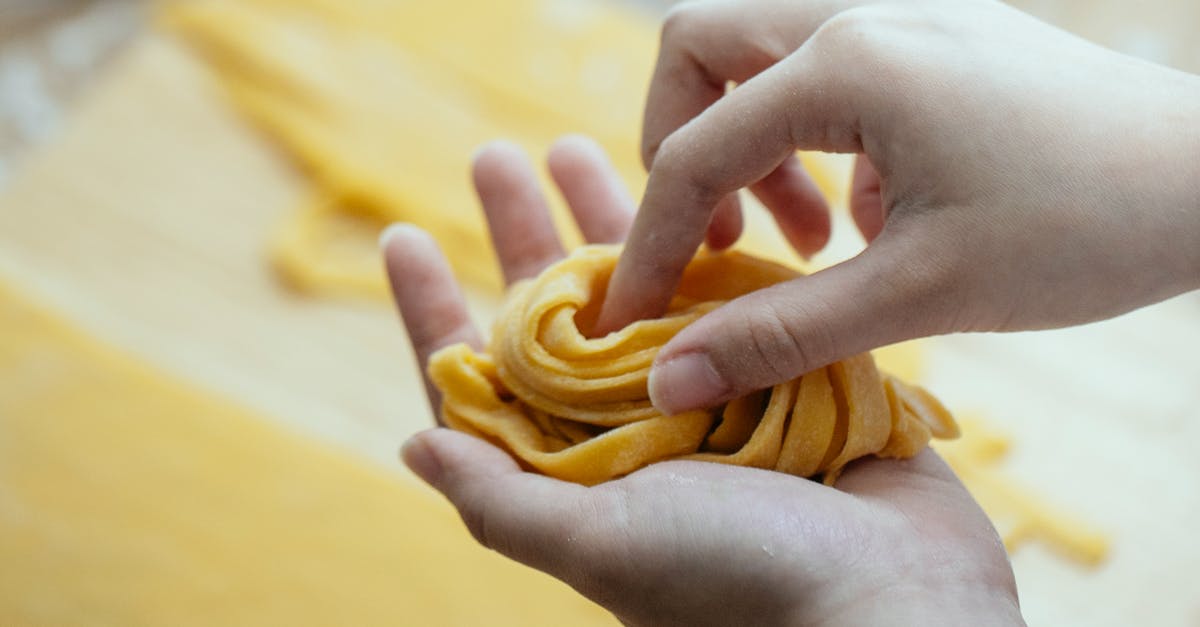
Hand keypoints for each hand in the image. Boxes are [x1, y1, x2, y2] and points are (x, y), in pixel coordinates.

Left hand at [380, 136, 1022, 626]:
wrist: (894, 600)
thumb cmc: (739, 584)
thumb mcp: (599, 545)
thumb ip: (502, 499)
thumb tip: (413, 441)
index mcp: (571, 469)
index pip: (481, 377)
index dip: (434, 308)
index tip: (403, 236)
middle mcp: (626, 429)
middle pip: (554, 315)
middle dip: (522, 233)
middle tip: (495, 156)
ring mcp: (701, 394)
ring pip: (638, 287)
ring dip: (607, 218)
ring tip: (573, 144)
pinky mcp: (772, 370)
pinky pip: (721, 291)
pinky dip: (697, 241)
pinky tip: (681, 189)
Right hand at [597, 0, 1199, 414]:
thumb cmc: (1082, 231)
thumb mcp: (920, 293)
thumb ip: (780, 334)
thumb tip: (667, 381)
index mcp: (847, 65)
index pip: (692, 152)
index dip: (652, 244)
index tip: (634, 318)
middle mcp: (861, 14)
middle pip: (700, 50)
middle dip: (680, 149)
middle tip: (726, 241)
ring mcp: (903, 13)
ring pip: (761, 54)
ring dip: (751, 146)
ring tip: (807, 241)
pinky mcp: (936, 35)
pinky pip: (828, 67)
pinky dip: (814, 138)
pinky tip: (873, 213)